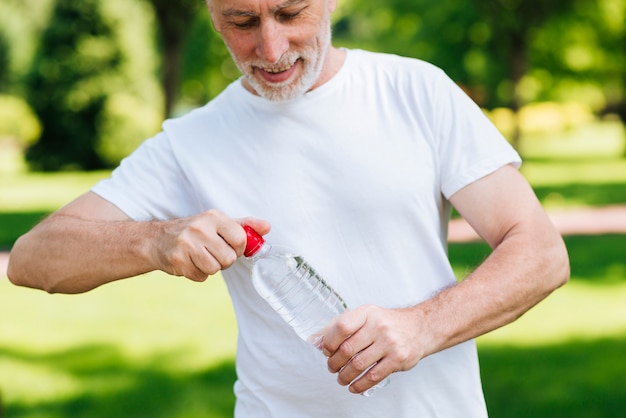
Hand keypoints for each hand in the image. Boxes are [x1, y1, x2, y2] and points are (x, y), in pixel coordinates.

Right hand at [151, 209, 269, 281]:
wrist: (158, 240)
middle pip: (229, 258)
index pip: (240, 239)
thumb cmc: (195, 232)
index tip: (229, 247)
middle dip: (223, 260)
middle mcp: (200, 228)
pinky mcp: (177, 260)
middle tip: (212, 253)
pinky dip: (198, 274)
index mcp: (214, 217)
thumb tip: (268, 227)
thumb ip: (244, 225)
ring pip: (215, 269)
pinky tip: (189, 262)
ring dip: (210, 268)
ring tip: (200, 257)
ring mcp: (187, 244)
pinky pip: (201, 277)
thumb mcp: (219, 223)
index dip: (238, 249)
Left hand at [321, 305, 425, 393]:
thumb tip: (317, 340)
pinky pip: (373, 376)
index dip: (329, 341)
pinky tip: (354, 386)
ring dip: (345, 375)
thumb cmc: (388, 323)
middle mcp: (379, 326)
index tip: (326, 350)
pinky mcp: (398, 359)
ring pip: (358, 365)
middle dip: (334, 362)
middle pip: (347, 349)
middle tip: (332, 367)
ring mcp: (389, 343)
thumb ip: (344, 326)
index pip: (342, 326)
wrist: (420, 328)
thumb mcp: (367, 316)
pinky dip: (360, 384)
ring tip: (341, 378)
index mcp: (367, 313)